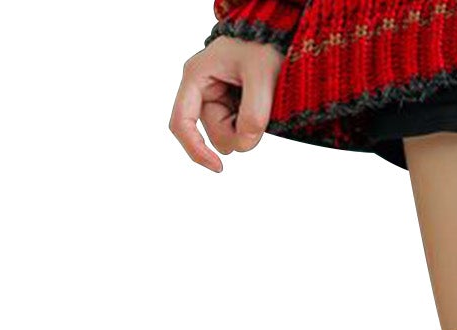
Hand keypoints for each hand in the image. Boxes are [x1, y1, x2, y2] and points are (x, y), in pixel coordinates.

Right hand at [170, 38, 284, 171]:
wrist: (274, 33)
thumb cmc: (263, 44)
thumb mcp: (262, 74)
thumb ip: (254, 113)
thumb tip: (243, 145)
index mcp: (196, 77)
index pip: (182, 123)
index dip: (195, 150)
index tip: (218, 167)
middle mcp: (201, 90)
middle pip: (216, 135)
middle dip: (240, 133)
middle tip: (262, 110)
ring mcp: (215, 100)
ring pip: (230, 136)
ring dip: (249, 128)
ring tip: (261, 98)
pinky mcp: (230, 107)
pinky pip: (241, 130)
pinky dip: (254, 125)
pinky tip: (260, 103)